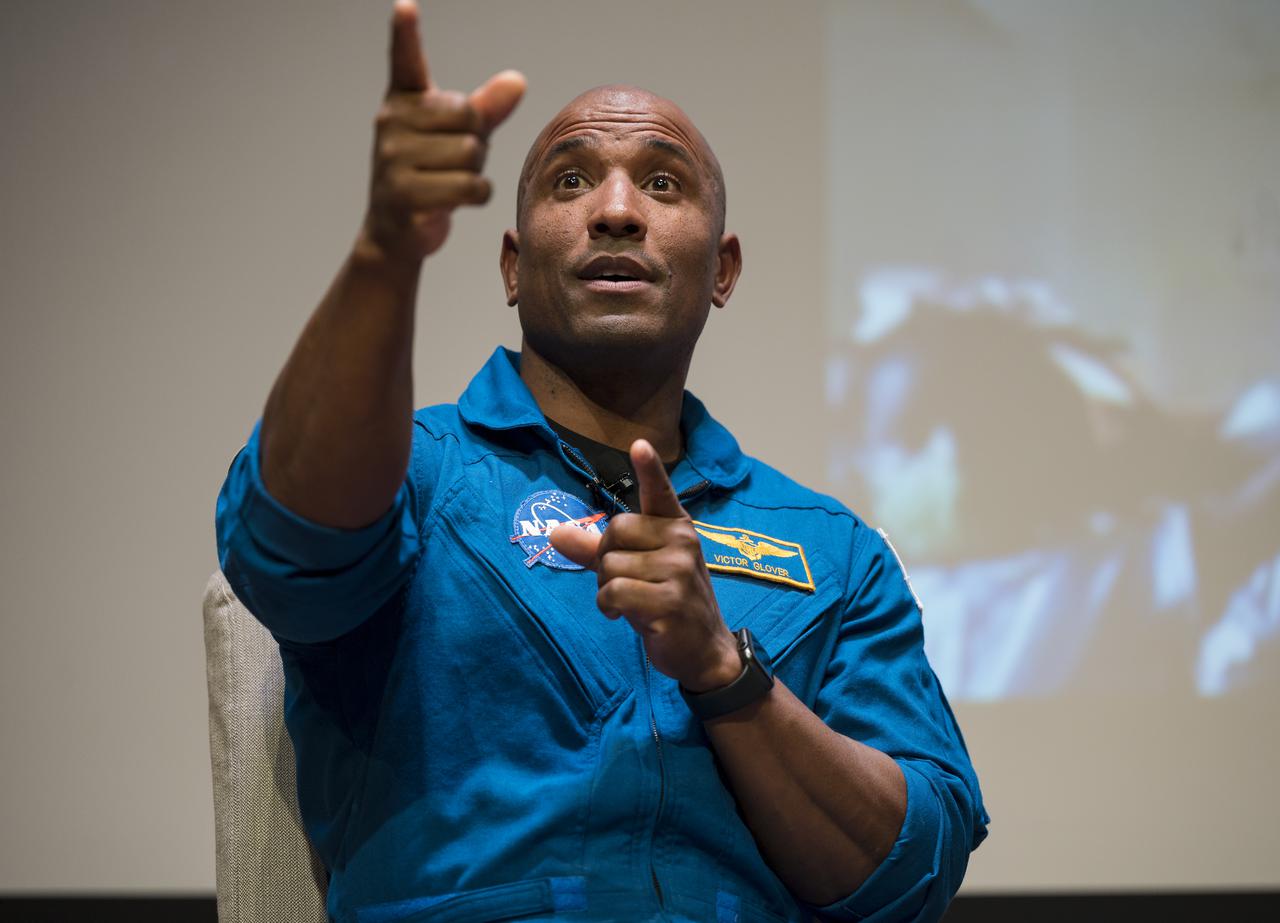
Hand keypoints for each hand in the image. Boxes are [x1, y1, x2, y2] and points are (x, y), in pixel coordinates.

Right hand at [358, 0, 525, 264]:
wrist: (397, 230)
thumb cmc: (433, 173)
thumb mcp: (461, 136)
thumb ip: (488, 108)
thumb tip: (517, 82)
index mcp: (403, 102)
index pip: (405, 62)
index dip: (405, 34)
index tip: (406, 7)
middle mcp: (391, 124)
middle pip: (469, 119)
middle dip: (476, 143)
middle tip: (454, 161)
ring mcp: (392, 159)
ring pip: (471, 154)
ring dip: (475, 173)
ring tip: (449, 182)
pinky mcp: (404, 194)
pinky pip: (469, 186)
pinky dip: (476, 196)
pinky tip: (455, 201)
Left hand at [550, 440, 740, 691]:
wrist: (704, 650)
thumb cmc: (666, 602)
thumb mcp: (635, 570)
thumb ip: (596, 548)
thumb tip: (555, 532)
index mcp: (675, 528)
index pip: (659, 492)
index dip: (649, 469)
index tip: (639, 445)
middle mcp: (681, 541)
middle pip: (614, 531)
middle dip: (606, 560)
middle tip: (626, 582)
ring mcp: (678, 569)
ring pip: (610, 565)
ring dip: (607, 589)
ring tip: (632, 602)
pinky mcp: (669, 600)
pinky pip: (614, 591)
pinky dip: (609, 606)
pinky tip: (626, 615)